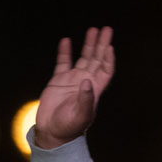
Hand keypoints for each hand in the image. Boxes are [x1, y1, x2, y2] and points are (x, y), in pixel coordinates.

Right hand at [33, 26, 114, 148]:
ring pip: (83, 58)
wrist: (52, 132)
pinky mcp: (58, 80)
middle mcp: (86, 82)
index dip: (109, 58)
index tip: (110, 46)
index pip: (106, 70)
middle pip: (97, 59)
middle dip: (102, 44)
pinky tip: (67, 41)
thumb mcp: (80, 116)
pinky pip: (63, 62)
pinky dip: (65, 52)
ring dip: (88, 45)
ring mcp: (73, 80)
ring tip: (93, 30)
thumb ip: (85, 100)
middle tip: (106, 29)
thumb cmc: (69, 128)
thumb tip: (87, 81)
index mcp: (94, 90)